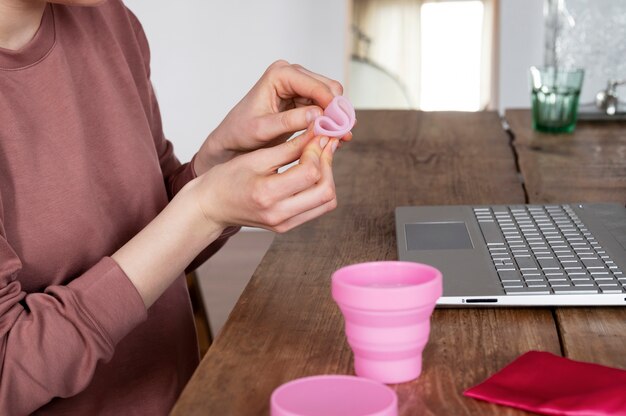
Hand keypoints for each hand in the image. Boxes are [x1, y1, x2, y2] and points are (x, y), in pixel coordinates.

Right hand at [191, 128, 338, 232]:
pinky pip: (317, 208)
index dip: (318, 150)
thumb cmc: (227, 179)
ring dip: (328, 177)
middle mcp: (279, 214)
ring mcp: (284, 224)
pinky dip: (320, 188)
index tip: (318, 133)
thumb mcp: (256, 157)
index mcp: (267, 194)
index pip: (309, 173)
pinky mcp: (287, 226)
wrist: (211, 206)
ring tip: (320, 156)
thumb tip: (316, 134)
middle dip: (328, 164)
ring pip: (326, 202)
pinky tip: (313, 170)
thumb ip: (289, 148)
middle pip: (325, 191)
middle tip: (324, 143)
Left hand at [194, 60, 351, 174]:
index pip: (316, 86)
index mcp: (279, 74)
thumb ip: (290, 121)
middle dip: (337, 111)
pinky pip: (326, 108)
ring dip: (337, 117)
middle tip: (342, 135)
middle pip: (329, 88)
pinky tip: (336, 136)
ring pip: (331, 98)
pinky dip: (331, 121)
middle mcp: (292, 74)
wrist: (233, 140)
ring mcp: (299, 86)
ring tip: (341, 138)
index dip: (331, 106)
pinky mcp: (303, 99)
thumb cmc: (241, 132)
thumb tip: (319, 115)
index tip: (340, 127)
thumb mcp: (263, 129)